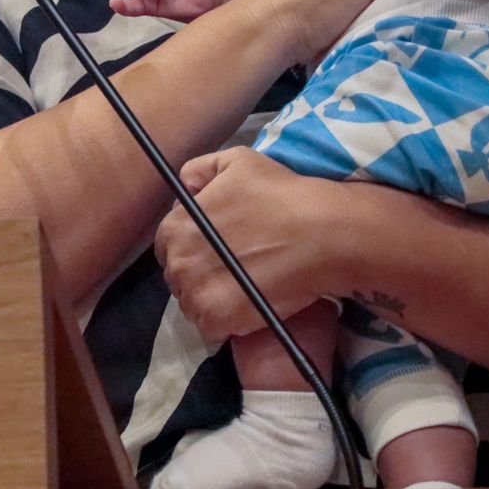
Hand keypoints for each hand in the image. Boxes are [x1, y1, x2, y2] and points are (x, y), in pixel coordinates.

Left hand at [156, 147, 346, 342]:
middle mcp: (179, 263)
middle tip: (231, 268)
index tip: (214, 248)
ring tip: (241, 288)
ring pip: (192, 303)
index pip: (167, 244)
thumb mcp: (236, 161)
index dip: (191, 245)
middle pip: (178, 275)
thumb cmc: (280, 194)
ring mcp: (197, 294)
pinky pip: (210, 327)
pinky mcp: (219, 321)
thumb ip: (199, 171)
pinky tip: (247, 306)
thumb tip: (186, 189)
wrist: (321, 233)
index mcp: (176, 227)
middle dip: (199, 273)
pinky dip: (225, 322)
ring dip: (210, 298)